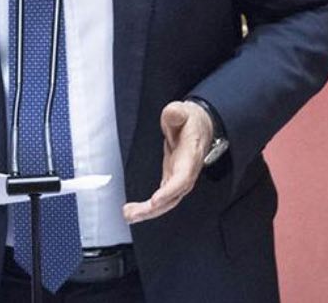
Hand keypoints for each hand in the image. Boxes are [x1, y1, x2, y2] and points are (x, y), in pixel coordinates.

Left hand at [122, 100, 212, 223]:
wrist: (198, 127)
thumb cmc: (190, 121)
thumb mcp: (182, 111)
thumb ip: (176, 113)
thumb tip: (173, 113)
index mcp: (191, 156)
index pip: (183, 178)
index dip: (170, 191)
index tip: (155, 200)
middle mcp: (187, 171)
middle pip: (174, 196)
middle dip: (155, 209)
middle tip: (133, 214)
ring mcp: (180, 178)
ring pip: (168, 202)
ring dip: (149, 212)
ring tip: (129, 215)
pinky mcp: (172, 180)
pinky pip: (163, 199)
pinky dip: (149, 208)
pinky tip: (135, 212)